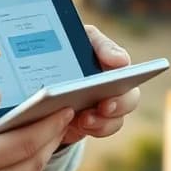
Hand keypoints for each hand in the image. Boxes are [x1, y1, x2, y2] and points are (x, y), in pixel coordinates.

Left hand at [59, 25, 140, 145]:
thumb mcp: (80, 39)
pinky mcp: (88, 123)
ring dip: (103, 122)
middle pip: (129, 99)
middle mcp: (114, 88)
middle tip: (104, 105)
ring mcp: (102, 108)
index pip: (129, 72)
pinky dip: (90, 129)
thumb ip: (101, 45)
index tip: (117, 78)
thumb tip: (122, 61)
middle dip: (119, 104)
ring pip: (115, 121)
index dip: (129, 76)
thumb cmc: (68, 48)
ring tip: (84, 119)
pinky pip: (97, 131)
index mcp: (113, 65)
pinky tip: (76, 124)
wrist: (41, 71)